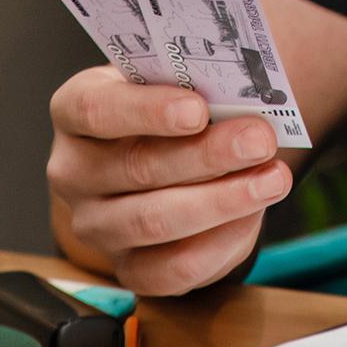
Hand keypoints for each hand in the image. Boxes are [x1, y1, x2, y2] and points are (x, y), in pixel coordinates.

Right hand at [47, 66, 293, 294]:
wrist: (173, 152)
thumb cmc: (174, 104)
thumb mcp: (176, 79)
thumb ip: (197, 78)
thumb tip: (244, 89)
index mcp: (75, 110)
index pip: (95, 109)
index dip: (146, 109)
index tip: (198, 109)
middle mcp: (74, 171)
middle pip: (136, 166)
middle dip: (207, 155)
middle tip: (260, 140)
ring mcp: (94, 226)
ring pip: (154, 221)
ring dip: (222, 201)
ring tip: (272, 179)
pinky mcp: (127, 268)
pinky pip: (171, 269)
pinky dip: (218, 243)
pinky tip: (252, 215)